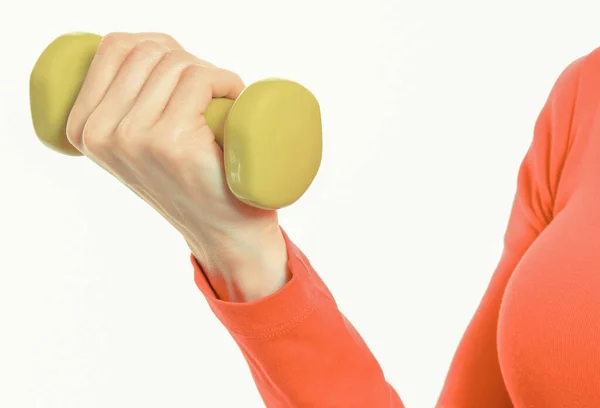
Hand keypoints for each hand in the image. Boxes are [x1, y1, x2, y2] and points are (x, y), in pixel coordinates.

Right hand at [66, 32, 288, 300]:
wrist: (224, 233)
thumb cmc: (190, 181)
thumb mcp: (139, 146)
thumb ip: (125, 106)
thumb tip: (144, 47)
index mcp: (84, 130)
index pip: (114, 47)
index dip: (159, 48)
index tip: (183, 74)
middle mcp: (101, 133)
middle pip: (148, 50)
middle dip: (186, 59)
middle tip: (209, 91)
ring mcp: (134, 137)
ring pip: (175, 62)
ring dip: (209, 72)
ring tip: (221, 100)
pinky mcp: (171, 141)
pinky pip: (199, 78)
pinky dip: (225, 80)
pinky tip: (233, 99)